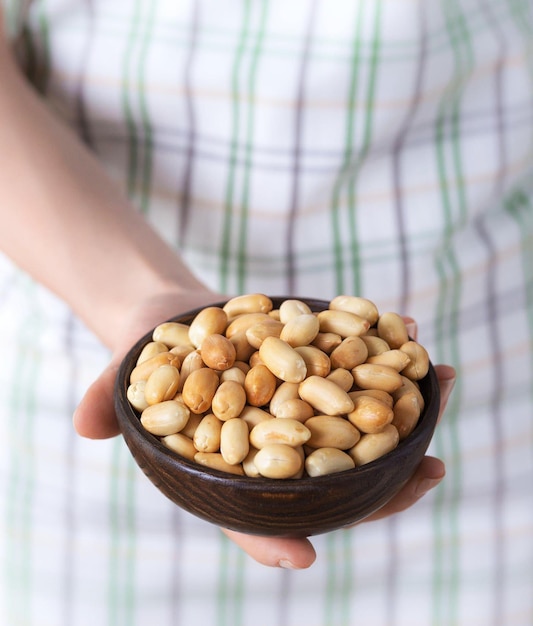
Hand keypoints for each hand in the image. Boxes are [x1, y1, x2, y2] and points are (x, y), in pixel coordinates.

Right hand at [74, 304, 454, 569]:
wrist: (174, 313)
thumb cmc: (147, 350)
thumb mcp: (124, 373)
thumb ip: (107, 401)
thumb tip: (84, 426)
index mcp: (229, 467)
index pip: (248, 516)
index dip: (270, 540)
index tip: (304, 556)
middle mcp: (273, 446)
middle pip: (327, 477)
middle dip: (380, 480)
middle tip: (427, 472)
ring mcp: (297, 408)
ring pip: (356, 423)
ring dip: (403, 409)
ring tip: (442, 388)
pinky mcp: (310, 369)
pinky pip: (354, 367)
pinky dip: (384, 352)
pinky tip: (411, 333)